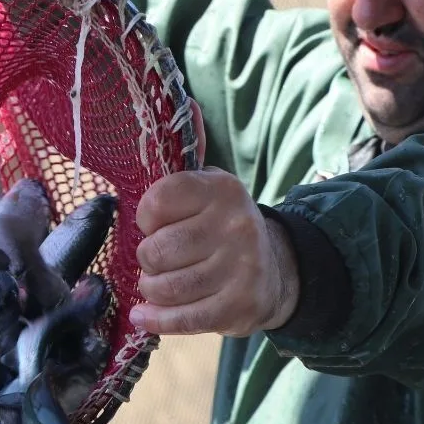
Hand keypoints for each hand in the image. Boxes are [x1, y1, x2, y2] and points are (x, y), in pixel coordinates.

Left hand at [129, 102, 299, 336]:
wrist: (279, 269)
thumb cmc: (224, 224)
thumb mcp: (210, 185)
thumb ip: (188, 153)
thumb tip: (185, 103)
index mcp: (221, 189)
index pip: (155, 202)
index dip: (145, 218)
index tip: (155, 223)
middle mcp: (234, 225)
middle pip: (155, 251)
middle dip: (148, 258)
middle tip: (160, 257)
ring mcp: (240, 268)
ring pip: (164, 287)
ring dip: (152, 289)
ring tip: (158, 283)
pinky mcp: (240, 306)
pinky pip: (181, 319)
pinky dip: (155, 320)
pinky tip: (144, 315)